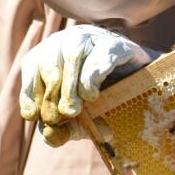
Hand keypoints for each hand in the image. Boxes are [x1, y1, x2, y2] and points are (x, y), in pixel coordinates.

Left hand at [19, 24, 154, 146]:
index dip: (31, 91)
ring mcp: (94, 39)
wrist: (144, 89)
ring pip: (73, 55)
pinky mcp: (116, 45)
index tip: (33, 116)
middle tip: (59, 116)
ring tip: (74, 110)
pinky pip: (99, 57)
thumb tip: (50, 136)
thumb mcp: (78, 120)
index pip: (33, 65)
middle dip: (51, 93)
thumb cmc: (103, 101)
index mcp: (52, 53)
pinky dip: (91, 78)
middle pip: (50, 61)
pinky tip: (92, 95)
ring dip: (69, 86)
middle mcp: (69, 40)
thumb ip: (60, 129)